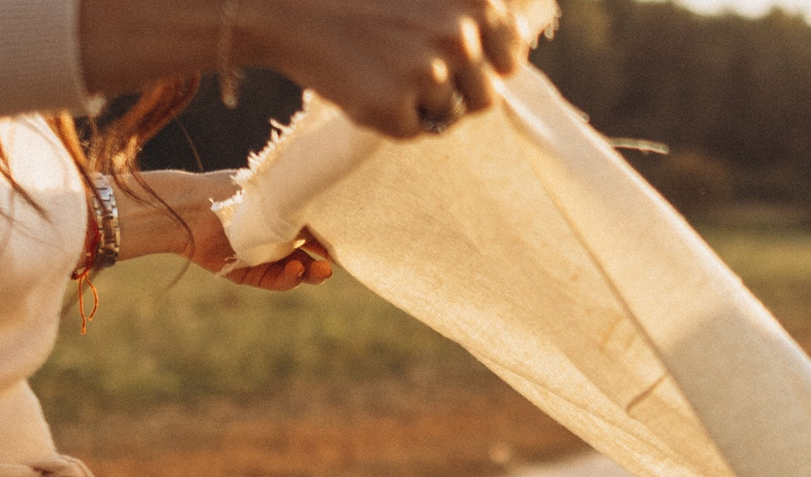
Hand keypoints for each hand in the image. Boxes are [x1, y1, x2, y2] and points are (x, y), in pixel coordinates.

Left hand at [124, 170, 334, 289]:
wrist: (191, 210)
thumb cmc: (232, 193)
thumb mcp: (274, 195)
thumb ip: (302, 206)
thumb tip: (336, 215)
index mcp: (282, 215)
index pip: (314, 232)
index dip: (330, 240)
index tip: (346, 243)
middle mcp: (274, 237)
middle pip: (309, 256)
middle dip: (324, 262)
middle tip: (334, 264)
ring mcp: (262, 257)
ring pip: (295, 272)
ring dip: (310, 273)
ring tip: (320, 271)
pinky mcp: (248, 274)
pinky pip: (275, 280)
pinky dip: (288, 278)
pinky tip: (296, 270)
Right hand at [244, 0, 536, 138]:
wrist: (287, 7)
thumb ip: (474, 11)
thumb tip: (523, 33)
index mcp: (479, 0)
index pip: (511, 58)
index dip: (486, 66)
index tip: (454, 57)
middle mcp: (460, 35)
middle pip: (486, 97)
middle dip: (453, 90)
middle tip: (407, 64)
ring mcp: (428, 73)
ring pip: (450, 115)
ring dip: (423, 104)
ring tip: (383, 68)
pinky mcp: (394, 107)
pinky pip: (412, 131)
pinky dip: (389, 116)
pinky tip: (362, 82)